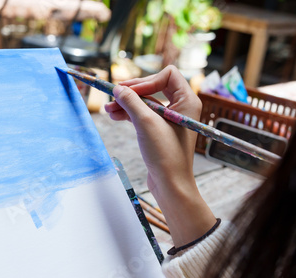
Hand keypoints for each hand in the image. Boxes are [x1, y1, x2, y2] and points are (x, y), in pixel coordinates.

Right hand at [104, 65, 215, 245]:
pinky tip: (115, 115)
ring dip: (127, 103)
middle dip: (132, 92)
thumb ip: (131, 102)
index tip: (130, 92)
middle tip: (113, 96)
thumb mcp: (146, 123)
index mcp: (187, 101)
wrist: (170, 184)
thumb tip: (118, 89)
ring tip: (108, 109)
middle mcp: (181, 107)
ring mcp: (170, 119)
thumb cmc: (166, 154)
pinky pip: (144, 114)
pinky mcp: (160, 130)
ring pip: (145, 101)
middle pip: (153, 86)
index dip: (146, 80)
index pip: (167, 75)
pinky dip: (130, 113)